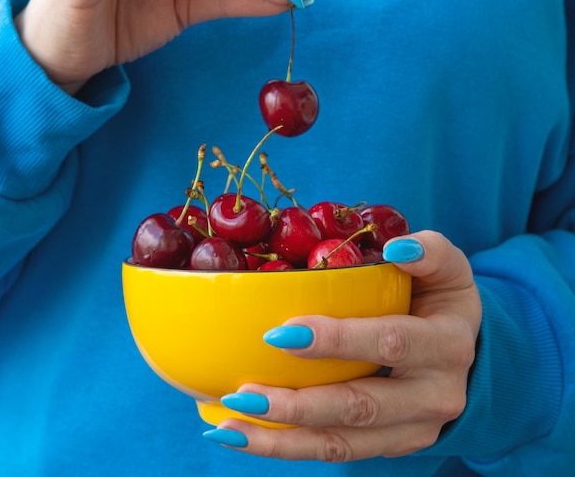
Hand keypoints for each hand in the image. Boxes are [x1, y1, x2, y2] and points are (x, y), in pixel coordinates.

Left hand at [205, 230, 481, 461]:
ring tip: (230, 424)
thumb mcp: (449, 268)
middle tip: (244, 391)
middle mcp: (435, 395)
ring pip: (342, 443)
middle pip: (360, 405)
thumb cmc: (442, 300)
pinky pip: (337, 452)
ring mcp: (413, 429)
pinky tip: (247, 436)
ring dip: (282, 437)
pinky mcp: (391, 445)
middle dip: (299, 403)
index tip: (281, 332)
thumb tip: (396, 249)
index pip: (390, 342)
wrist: (470, 353)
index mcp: (446, 344)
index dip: (337, 340)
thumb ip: (429, 252)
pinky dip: (289, 448)